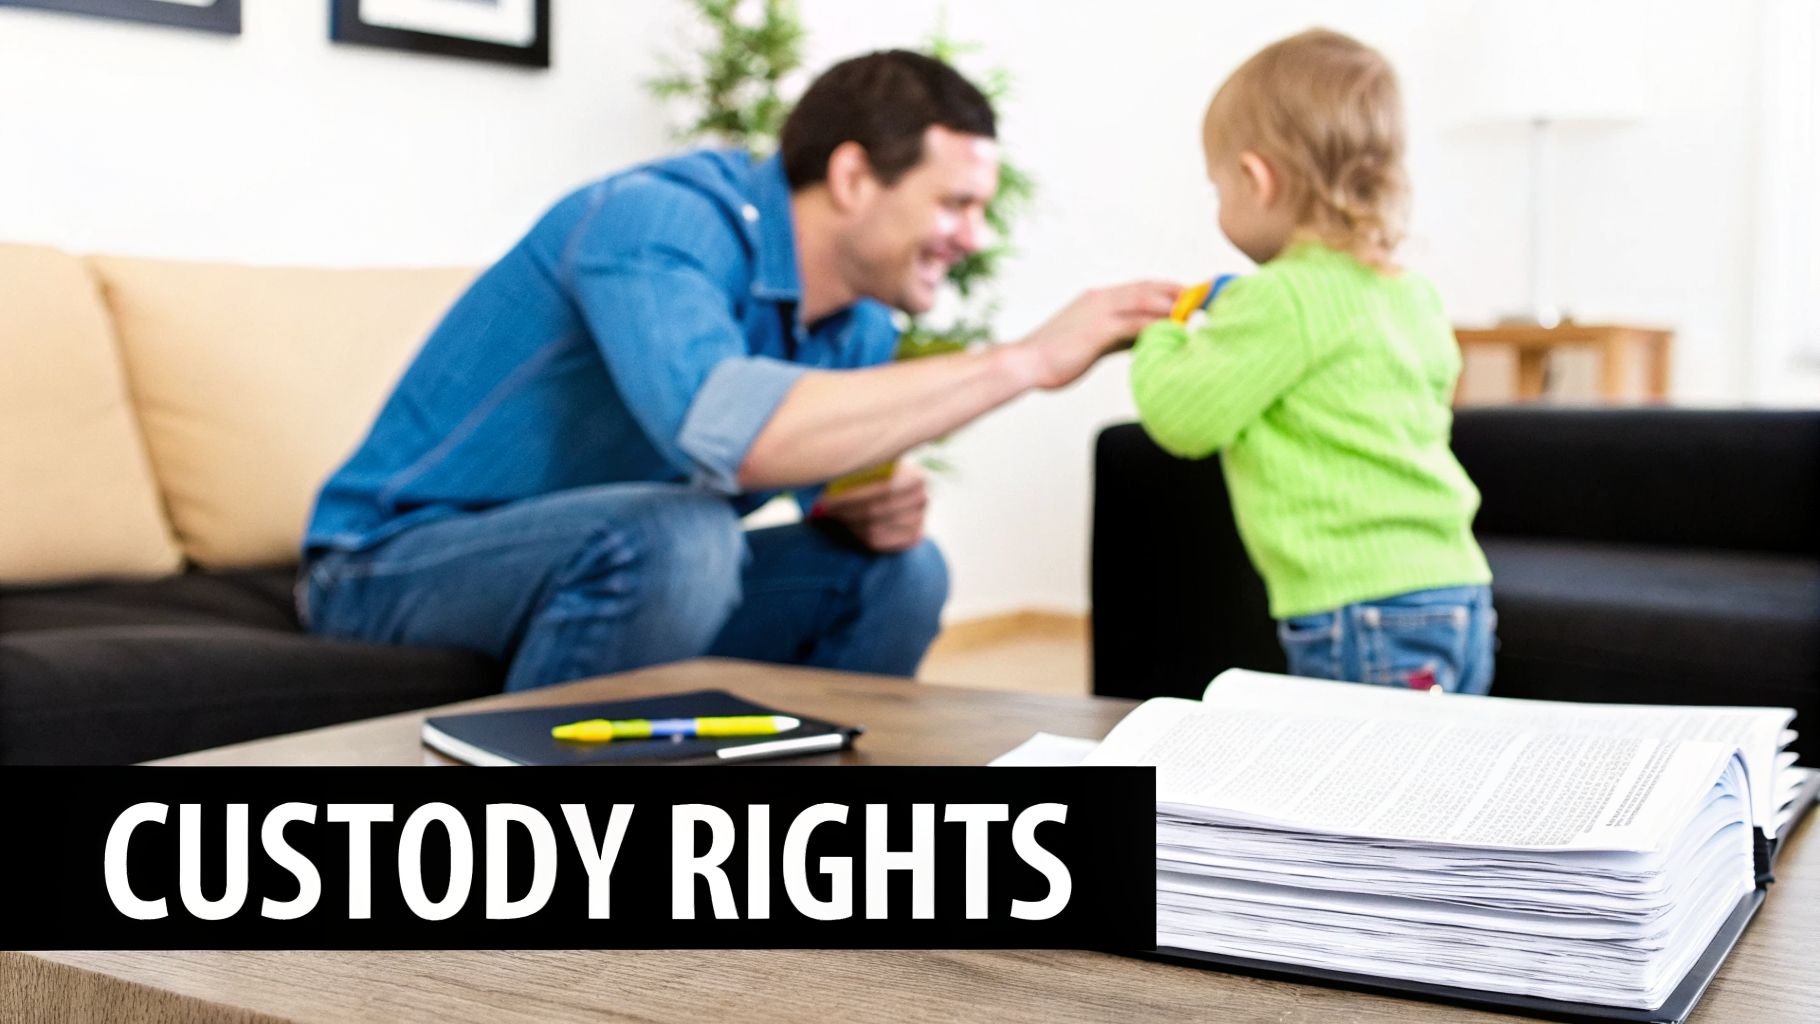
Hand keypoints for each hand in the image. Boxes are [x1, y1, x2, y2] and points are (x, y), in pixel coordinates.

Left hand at [811, 462, 928, 552]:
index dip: (850, 496)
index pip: (882, 489)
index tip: (824, 499)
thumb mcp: (872, 465)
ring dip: (847, 524)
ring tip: (831, 516)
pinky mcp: (912, 538)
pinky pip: (877, 542)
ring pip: (873, 529)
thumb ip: (856, 470)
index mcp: (915, 476)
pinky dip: (856, 536)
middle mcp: (922, 499)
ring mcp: (919, 522)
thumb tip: (825, 474)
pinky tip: (846, 526)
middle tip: (819, 510)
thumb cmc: (877, 474)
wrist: (898, 491)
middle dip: (843, 511)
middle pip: (875, 511)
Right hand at [1008, 280, 1181, 389]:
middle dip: (1179, 293)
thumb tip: (1146, 338)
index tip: (1193, 296)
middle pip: (1149, 288)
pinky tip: (1174, 334)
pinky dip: (1157, 326)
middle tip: (1206, 301)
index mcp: (1099, 298)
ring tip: (1197, 315)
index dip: (1169, 289)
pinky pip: (1135, 324)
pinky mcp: (1098, 330)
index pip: (1142, 287)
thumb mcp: (1093, 342)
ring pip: (1146, 300)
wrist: (1025, 363)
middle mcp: (1102, 298)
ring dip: (1173, 306)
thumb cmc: (1056, 357)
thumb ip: (1120, 337)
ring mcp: (1100, 312)